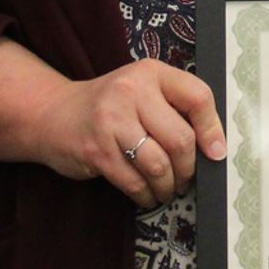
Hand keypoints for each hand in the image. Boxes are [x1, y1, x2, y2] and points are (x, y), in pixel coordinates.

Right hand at [31, 58, 224, 208]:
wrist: (52, 113)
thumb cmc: (108, 106)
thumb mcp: (142, 91)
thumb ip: (174, 108)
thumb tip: (214, 146)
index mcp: (150, 73)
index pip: (197, 97)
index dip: (213, 129)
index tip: (216, 153)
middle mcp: (131, 90)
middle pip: (180, 139)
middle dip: (188, 169)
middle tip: (185, 179)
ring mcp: (111, 120)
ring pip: (159, 165)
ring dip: (167, 186)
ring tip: (166, 189)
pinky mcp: (96, 150)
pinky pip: (134, 182)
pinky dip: (146, 195)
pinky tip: (146, 195)